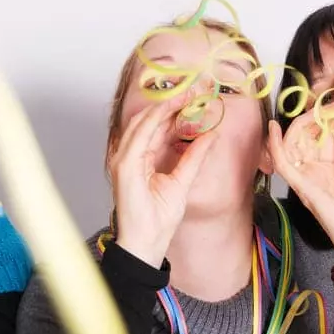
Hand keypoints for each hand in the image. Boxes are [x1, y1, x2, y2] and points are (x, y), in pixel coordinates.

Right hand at [109, 91, 217, 266]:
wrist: (146, 243)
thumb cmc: (157, 220)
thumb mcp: (182, 182)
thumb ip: (194, 157)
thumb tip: (210, 135)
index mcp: (141, 158)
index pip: (157, 127)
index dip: (176, 111)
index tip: (197, 98)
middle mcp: (129, 155)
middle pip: (150, 120)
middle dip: (173, 102)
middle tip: (196, 90)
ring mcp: (123, 158)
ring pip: (144, 121)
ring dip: (166, 105)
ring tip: (189, 94)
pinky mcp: (124, 165)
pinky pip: (141, 134)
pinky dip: (157, 119)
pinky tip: (174, 108)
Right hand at [267, 114, 333, 287]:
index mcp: (327, 171)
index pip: (322, 136)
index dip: (331, 116)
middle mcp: (313, 174)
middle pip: (306, 136)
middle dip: (320, 114)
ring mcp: (306, 181)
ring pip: (293, 144)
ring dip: (304, 122)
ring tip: (322, 107)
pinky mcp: (304, 189)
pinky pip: (284, 165)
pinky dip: (276, 147)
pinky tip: (275, 128)